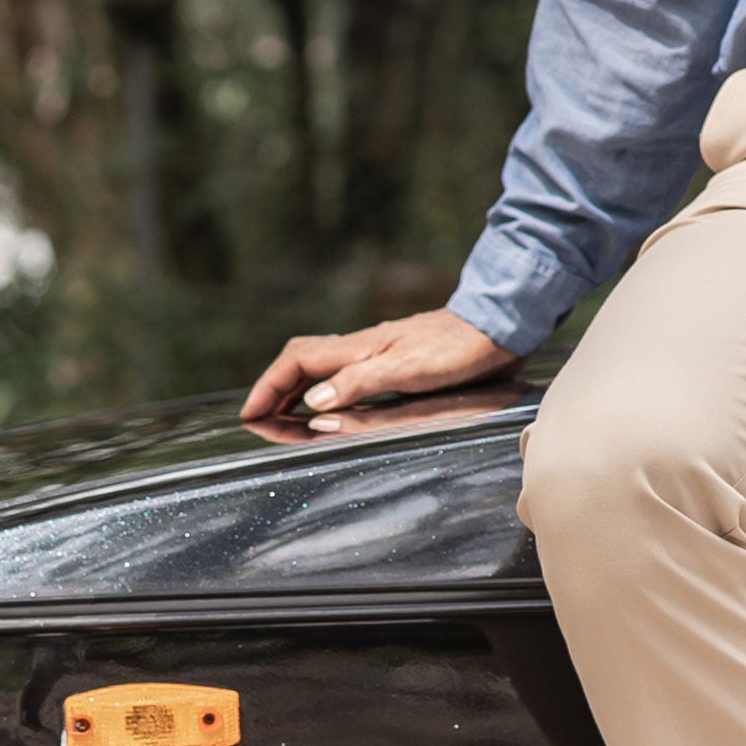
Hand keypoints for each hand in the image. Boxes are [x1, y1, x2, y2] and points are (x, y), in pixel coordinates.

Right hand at [239, 306, 515, 423]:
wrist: (496, 327)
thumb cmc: (457, 349)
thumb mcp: (407, 369)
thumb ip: (360, 382)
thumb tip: (313, 400)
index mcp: (357, 349)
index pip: (296, 363)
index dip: (268, 388)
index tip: (250, 414)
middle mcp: (361, 348)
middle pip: (301, 362)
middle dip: (275, 389)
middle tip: (259, 418)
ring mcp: (377, 353)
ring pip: (321, 367)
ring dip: (296, 390)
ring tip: (284, 416)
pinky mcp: (395, 361)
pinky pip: (343, 373)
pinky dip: (324, 389)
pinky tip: (333, 404)